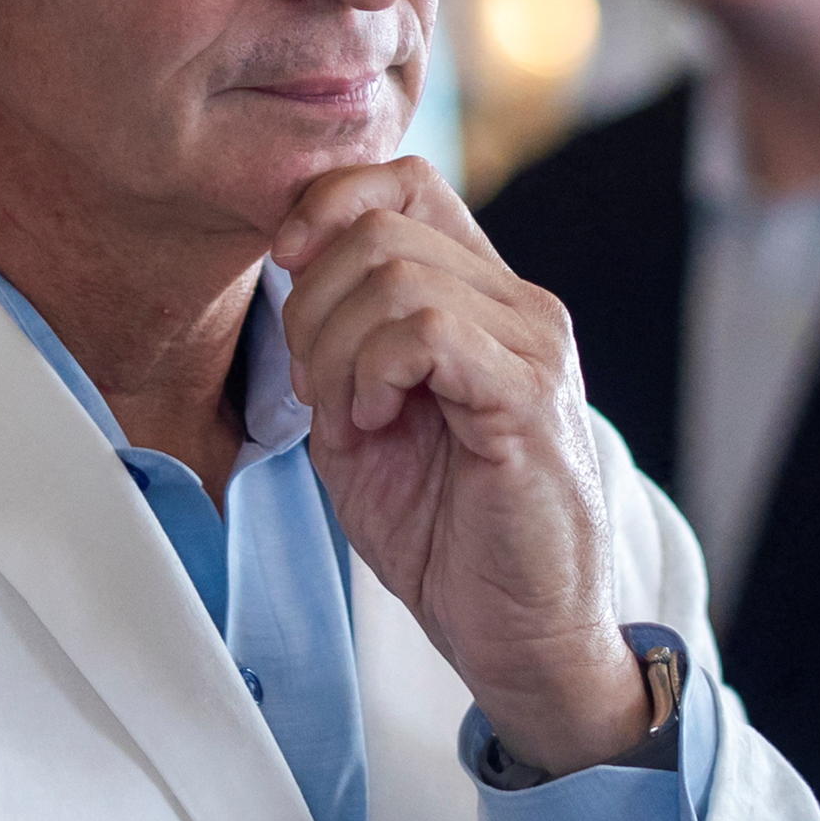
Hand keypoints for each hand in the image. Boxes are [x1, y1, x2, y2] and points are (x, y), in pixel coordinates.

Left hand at [272, 161, 651, 773]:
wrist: (524, 638)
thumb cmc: (451, 541)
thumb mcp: (366, 424)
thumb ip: (339, 344)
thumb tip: (292, 265)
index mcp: (484, 302)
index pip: (406, 182)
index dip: (329, 204)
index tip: (286, 272)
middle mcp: (520, 305)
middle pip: (381, 224)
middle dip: (312, 306)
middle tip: (320, 394)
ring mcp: (533, 344)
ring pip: (396, 272)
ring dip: (338, 351)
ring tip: (355, 421)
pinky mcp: (530, 393)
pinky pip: (428, 329)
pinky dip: (374, 374)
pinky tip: (378, 425)